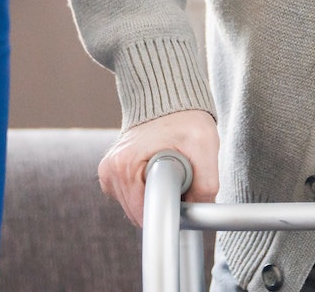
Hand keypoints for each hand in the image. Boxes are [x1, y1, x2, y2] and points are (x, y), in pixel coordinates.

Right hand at [98, 108, 220, 225]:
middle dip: (164, 204)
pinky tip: (158, 173)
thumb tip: (197, 215)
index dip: (170, 212)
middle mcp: (110, 170)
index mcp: (125, 165)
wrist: (168, 99)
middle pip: (139, 215)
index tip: (184, 197)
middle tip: (181, 180)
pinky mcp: (112, 174)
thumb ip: (205, 185)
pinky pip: (131, 200)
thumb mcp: (204, 146)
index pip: (145, 215)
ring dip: (156, 198)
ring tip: (171, 172)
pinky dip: (148, 193)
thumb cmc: (185, 119)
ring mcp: (109, 173)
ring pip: (136, 209)